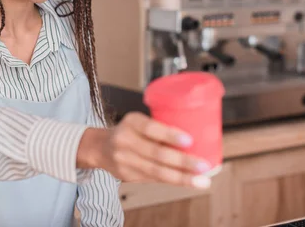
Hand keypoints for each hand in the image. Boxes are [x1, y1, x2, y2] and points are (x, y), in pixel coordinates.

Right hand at [77, 112, 212, 188]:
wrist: (99, 147)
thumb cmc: (128, 131)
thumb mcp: (138, 122)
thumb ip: (159, 129)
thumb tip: (194, 139)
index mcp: (131, 122)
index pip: (150, 128)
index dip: (170, 135)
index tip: (189, 140)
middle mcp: (124, 141)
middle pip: (156, 154)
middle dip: (183, 162)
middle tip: (204, 166)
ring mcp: (124, 160)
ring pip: (157, 172)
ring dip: (182, 178)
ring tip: (202, 180)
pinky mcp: (127, 176)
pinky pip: (154, 179)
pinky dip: (173, 181)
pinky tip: (188, 182)